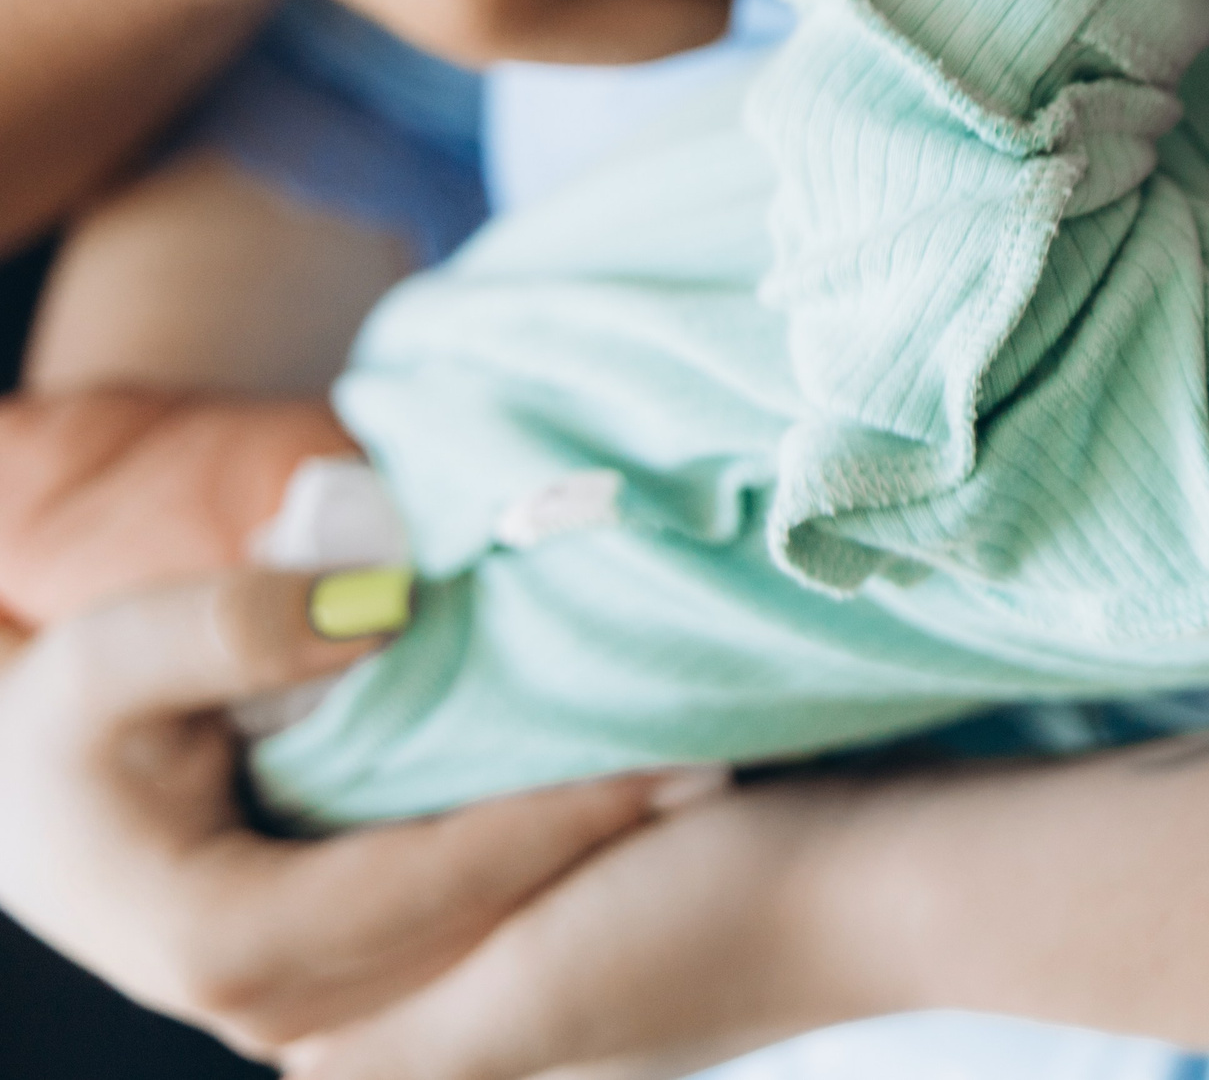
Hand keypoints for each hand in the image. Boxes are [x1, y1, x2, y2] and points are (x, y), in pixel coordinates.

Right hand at [0, 570, 679, 1060]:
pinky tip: (645, 807)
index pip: (433, 887)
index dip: (558, 823)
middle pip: (484, 933)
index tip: (671, 761)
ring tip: (713, 782)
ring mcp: (325, 1006)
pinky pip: (476, 935)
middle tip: (728, 769)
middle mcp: (285, 1003)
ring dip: (597, 870)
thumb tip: (376, 612)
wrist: (37, 801)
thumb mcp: (108, 657)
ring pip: (492, 948)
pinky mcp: (358, 976)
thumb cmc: (68, 726)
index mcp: (224, 940)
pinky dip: (559, 875)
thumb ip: (227, 630)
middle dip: (607, 853)